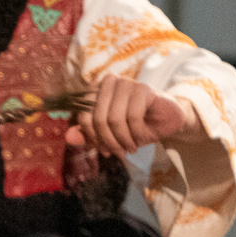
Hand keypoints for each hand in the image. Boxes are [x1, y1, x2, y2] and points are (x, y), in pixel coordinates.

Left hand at [65, 73, 198, 156]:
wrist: (166, 121)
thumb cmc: (135, 126)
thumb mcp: (109, 135)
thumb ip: (88, 135)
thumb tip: (69, 137)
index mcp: (95, 91)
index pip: (84, 116)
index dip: (93, 138)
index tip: (104, 151)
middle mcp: (108, 83)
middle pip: (99, 118)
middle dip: (109, 141)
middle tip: (119, 153)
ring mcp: (126, 83)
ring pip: (115, 118)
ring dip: (123, 139)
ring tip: (131, 147)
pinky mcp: (143, 88)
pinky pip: (133, 116)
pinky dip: (136, 133)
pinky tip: (141, 138)